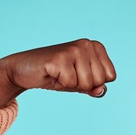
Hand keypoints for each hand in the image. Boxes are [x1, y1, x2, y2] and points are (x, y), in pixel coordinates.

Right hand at [0, 38, 116, 97]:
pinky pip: (71, 84)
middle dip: (83, 85)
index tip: (78, 75)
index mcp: (95, 47)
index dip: (94, 83)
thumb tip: (101, 90)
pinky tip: (52, 74)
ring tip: (60, 74)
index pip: (111, 76)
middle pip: (100, 81)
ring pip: (87, 83)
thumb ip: (94, 87)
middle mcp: (86, 44)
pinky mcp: (60, 57)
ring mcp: (73, 49)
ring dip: (71, 85)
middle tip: (67, 75)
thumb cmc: (56, 76)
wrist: (24, 70)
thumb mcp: (79, 83)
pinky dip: (61, 84)